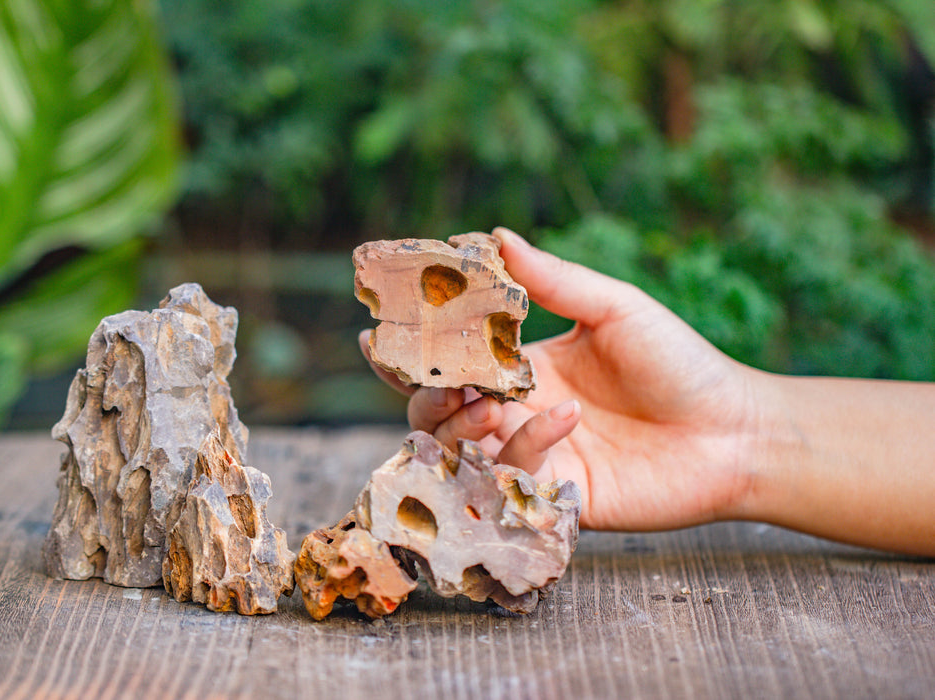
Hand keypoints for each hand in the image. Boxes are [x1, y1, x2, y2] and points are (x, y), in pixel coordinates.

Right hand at [362, 228, 762, 530]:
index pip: (453, 359)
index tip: (387, 332)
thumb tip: (496, 234)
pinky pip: (511, 478)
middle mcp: (518, 412)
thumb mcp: (615, 309)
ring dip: (459, 425)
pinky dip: (527, 445)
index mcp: (525, 365)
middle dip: (426, 396)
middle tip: (442, 378)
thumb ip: (554, 280)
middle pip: (436, 412)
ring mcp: (533, 456)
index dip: (417, 349)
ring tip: (488, 402)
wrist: (734, 433)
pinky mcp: (553, 496)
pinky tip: (567, 418)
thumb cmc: (679, 363)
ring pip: (459, 452)